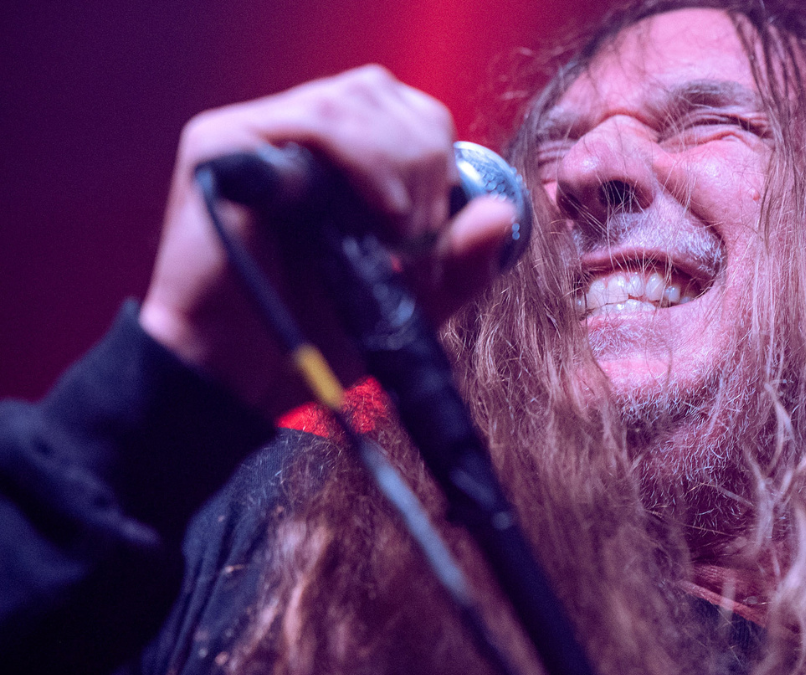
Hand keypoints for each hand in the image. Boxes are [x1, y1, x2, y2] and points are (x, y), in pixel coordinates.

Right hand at [139, 65, 515, 416]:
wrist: (245, 380)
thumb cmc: (315, 334)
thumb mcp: (410, 298)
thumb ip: (459, 261)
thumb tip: (500, 212)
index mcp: (332, 152)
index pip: (404, 110)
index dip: (436, 157)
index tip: (436, 231)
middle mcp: (290, 130)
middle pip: (382, 94)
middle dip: (424, 163)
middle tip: (420, 241)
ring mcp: (254, 132)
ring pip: (353, 99)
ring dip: (399, 165)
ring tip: (399, 236)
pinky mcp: (220, 144)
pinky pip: (314, 120)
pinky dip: (364, 160)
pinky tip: (379, 214)